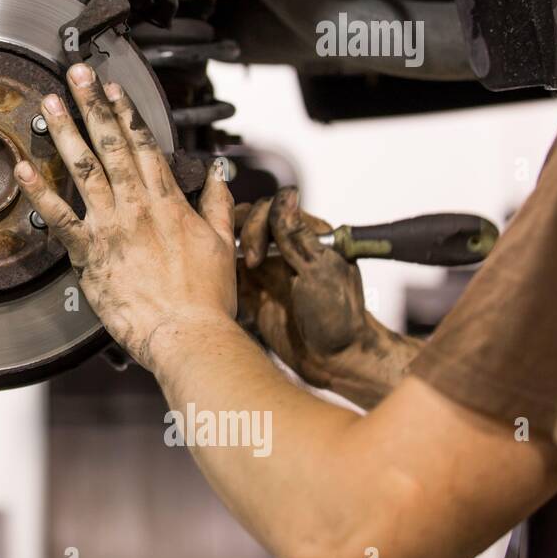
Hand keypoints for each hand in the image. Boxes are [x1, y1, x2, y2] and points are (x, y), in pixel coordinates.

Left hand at [13, 62, 236, 370]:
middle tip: (77, 74)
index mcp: (169, 202)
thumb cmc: (206, 299)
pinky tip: (22, 168)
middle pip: (112, 144)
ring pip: (85, 169)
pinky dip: (39, 192)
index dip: (127, 113)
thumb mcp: (222, 243)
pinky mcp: (91, 254)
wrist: (188, 334)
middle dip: (94, 105)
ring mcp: (112, 227)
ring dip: (66, 132)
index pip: (145, 145)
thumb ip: (216, 204)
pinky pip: (59, 218)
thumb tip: (219, 174)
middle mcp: (138, 206)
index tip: (114, 88)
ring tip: (51, 103)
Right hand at [236, 188, 414, 406]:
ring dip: (225, 248)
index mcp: (308, 236)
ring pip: (235, 243)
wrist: (335, 361)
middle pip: (249, 221)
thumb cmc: (341, 318)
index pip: (274, 208)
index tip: (259, 250)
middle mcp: (286, 249)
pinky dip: (218, 272)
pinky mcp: (253, 292)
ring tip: (222, 264)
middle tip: (246, 260)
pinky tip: (215, 280)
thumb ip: (297, 235)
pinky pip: (228, 273)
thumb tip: (285, 196)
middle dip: (240, 232)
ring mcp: (268, 270)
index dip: (260, 221)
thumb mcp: (320, 271)